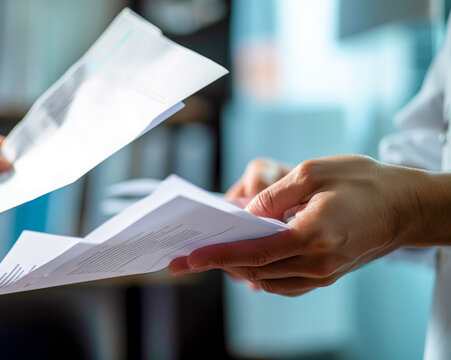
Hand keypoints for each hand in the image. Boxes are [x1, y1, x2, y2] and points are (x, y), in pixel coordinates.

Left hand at [170, 155, 450, 295]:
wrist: (406, 206)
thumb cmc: (363, 181)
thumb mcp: (313, 172)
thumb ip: (273, 194)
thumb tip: (244, 212)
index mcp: (313, 234)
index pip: (254, 252)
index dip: (218, 256)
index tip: (189, 259)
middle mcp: (317, 262)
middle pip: (256, 270)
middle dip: (220, 263)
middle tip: (190, 258)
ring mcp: (324, 273)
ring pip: (268, 280)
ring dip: (239, 268)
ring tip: (213, 255)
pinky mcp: (328, 276)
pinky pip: (285, 283)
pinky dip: (261, 273)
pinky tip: (247, 259)